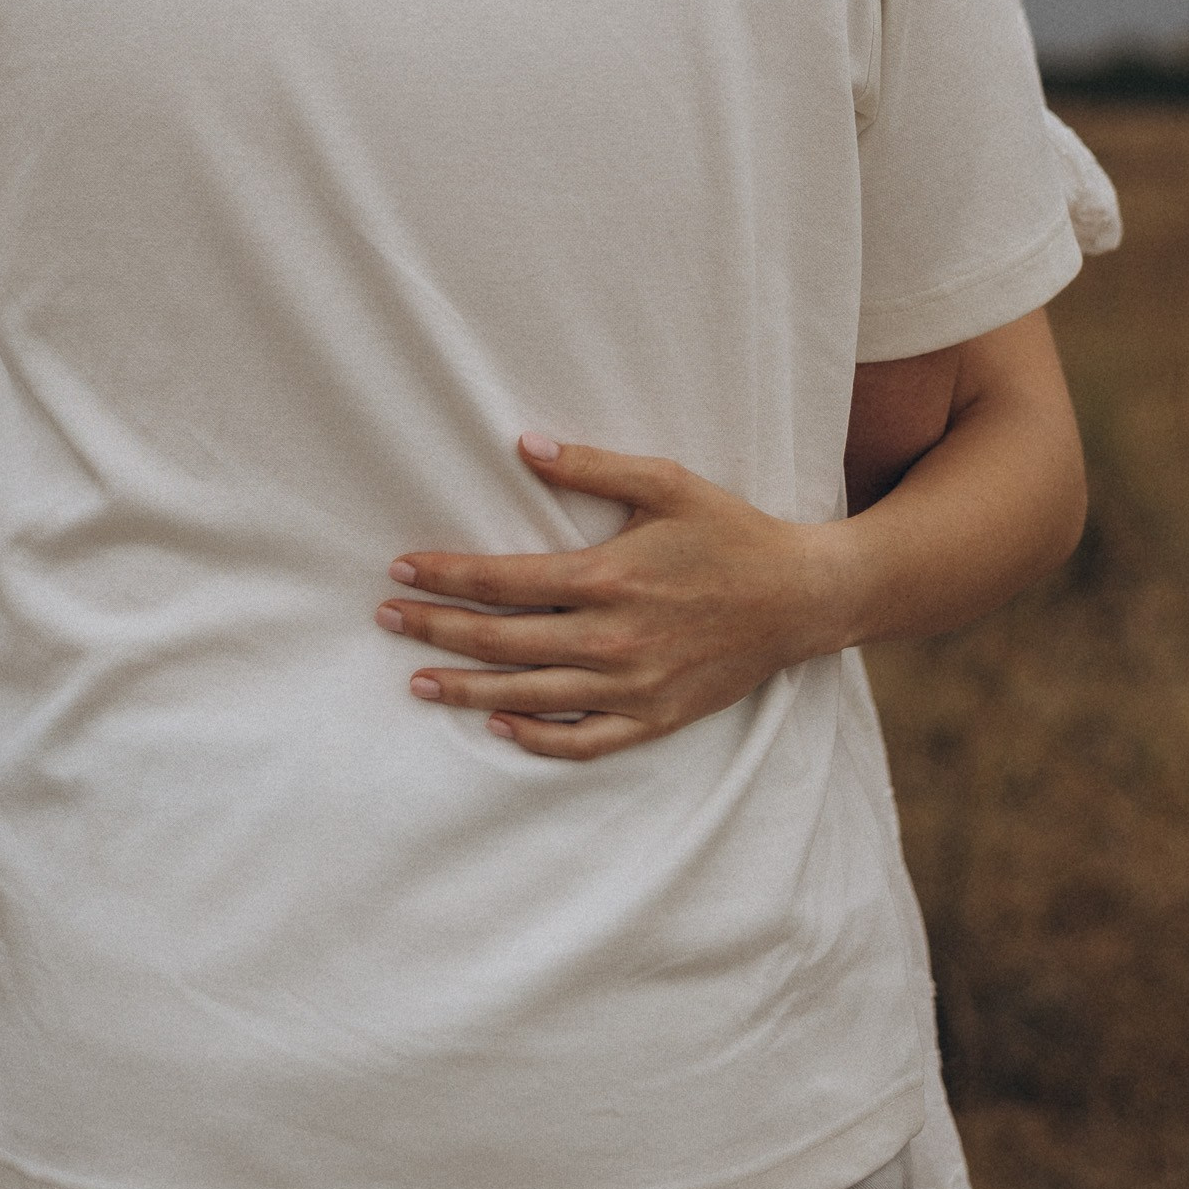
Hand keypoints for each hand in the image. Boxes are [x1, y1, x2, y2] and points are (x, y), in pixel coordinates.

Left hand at [373, 434, 852, 761]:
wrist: (800, 597)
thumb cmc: (731, 531)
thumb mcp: (666, 481)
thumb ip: (591, 466)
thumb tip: (521, 445)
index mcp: (608, 577)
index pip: (503, 581)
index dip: (447, 575)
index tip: (402, 567)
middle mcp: (611, 640)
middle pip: (501, 642)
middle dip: (437, 630)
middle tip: (387, 619)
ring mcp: (632, 687)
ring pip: (529, 697)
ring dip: (467, 691)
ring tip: (419, 682)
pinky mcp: (655, 719)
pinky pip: (583, 742)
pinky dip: (537, 739)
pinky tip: (500, 727)